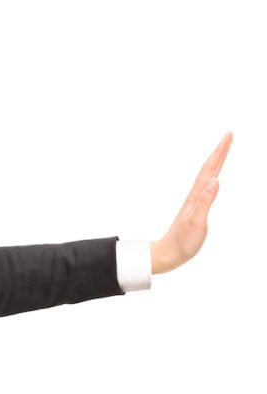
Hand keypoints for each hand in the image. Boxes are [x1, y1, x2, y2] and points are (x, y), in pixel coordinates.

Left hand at [150, 132, 232, 273]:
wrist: (168, 254)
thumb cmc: (182, 242)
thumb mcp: (196, 222)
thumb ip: (205, 201)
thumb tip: (214, 180)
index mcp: (196, 196)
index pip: (210, 169)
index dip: (220, 152)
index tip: (228, 136)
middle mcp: (195, 195)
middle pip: (208, 169)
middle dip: (220, 152)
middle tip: (229, 136)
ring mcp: (194, 202)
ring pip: (207, 176)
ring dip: (216, 162)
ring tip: (224, 150)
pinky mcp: (195, 208)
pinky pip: (205, 187)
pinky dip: (212, 177)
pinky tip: (212, 177)